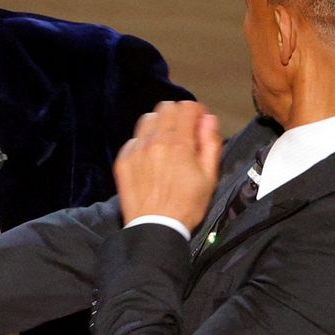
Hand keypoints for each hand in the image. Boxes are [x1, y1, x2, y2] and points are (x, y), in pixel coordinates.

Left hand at [113, 101, 220, 230]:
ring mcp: (136, 150)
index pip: (186, 106)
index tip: (199, 124)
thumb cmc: (187, 205)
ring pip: (148, 119)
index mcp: (179, 144)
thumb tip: (208, 119)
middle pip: (166, 108)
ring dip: (160, 125)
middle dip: (178, 115)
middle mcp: (154, 141)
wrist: (155, 227)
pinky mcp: (123, 160)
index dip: (196, 112)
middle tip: (184, 132)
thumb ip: (210, 143)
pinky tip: (151, 159)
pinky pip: (134, 139)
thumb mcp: (210, 177)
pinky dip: (144, 143)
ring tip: (166, 143)